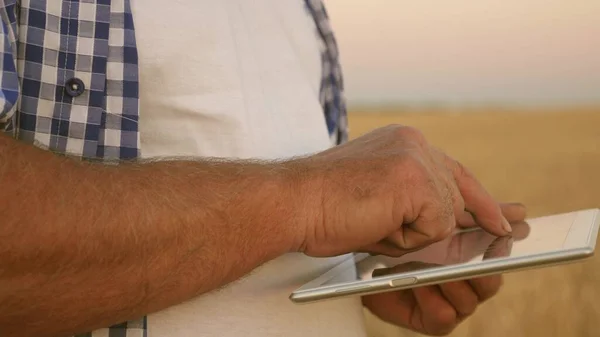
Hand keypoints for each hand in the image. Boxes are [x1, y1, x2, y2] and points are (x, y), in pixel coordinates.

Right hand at [291, 125, 517, 256]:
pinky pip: (435, 226)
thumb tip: (455, 222)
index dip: (478, 199)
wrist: (290, 203)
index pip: (453, 171)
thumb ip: (416, 201)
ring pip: (446, 213)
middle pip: (459, 191)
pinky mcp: (414, 180)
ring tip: (372, 223)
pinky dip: (407, 239)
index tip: (504, 217)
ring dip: (414, 234)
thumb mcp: (379, 199)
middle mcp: (414, 142)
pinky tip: (375, 225)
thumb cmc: (323, 207)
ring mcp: (416, 158)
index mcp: (403, 142)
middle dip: (467, 220)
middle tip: (499, 229)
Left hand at [361, 221, 527, 335]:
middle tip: (477, 251)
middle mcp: (466, 283)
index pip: (500, 255)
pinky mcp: (430, 319)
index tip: (510, 233)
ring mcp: (450, 303)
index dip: (507, 247)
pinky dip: (433, 298)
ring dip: (454, 281)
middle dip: (485, 268)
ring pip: (469, 300)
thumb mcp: (435, 210)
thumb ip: (474, 208)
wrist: (364, 251)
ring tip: (440, 267)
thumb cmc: (401, 231)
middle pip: (491, 282)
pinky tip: (420, 283)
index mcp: (473, 256)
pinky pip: (443, 314)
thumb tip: (521, 211)